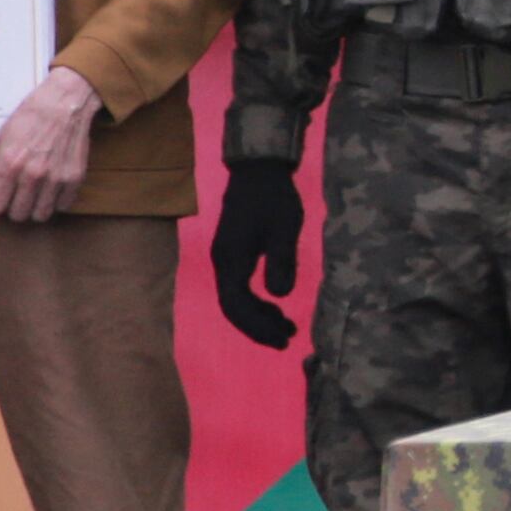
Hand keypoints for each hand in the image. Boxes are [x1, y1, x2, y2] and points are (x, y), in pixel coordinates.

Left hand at [0, 63, 106, 222]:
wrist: (64, 103)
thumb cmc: (30, 117)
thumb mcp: (1, 139)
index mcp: (9, 164)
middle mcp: (32, 175)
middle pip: (17, 214)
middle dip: (13, 207)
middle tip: (15, 195)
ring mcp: (55, 179)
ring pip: (40, 215)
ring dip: (34, 208)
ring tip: (34, 194)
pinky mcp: (74, 178)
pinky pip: (62, 206)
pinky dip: (56, 201)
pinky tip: (51, 188)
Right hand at [209, 155, 307, 348]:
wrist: (258, 170)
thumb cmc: (275, 197)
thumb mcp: (285, 228)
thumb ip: (281, 260)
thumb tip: (278, 295)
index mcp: (231, 258)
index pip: (236, 305)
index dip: (257, 326)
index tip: (284, 338)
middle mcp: (222, 262)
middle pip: (232, 307)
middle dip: (258, 328)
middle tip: (288, 340)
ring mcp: (224, 258)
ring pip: (234, 299)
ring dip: (258, 317)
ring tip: (287, 327)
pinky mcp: (232, 253)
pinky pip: (238, 287)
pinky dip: (255, 302)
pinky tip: (276, 306)